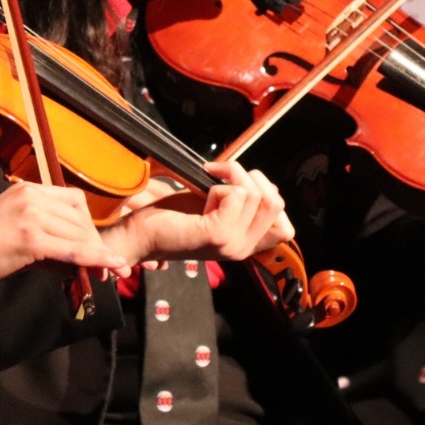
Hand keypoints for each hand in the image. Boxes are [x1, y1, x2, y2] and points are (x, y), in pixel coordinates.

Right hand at [0, 182, 128, 294]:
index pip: (73, 201)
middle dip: (95, 243)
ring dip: (95, 255)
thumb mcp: (16, 235)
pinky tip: (109, 267)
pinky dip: (95, 259)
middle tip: (109, 267)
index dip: (89, 225)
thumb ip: (47, 243)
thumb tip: (79, 262)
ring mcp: (30, 215)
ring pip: (78, 234)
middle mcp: (31, 196)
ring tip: (104, 274)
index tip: (98, 246)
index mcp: (27, 190)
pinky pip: (72, 250)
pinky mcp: (30, 237)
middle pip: (80, 218)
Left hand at [101, 161, 292, 263]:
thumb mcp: (216, 209)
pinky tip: (200, 196)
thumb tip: (266, 185)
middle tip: (221, 175)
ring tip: (207, 186)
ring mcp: (232, 244)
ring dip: (231, 178)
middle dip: (251, 177)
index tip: (241, 185)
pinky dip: (218, 186)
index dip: (270, 197)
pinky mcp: (217, 235)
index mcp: (245, 246)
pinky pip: (235, 195)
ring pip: (255, 194)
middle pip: (276, 203)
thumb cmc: (172, 219)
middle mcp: (242, 250)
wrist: (139, 236)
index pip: (285, 228)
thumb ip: (242, 203)